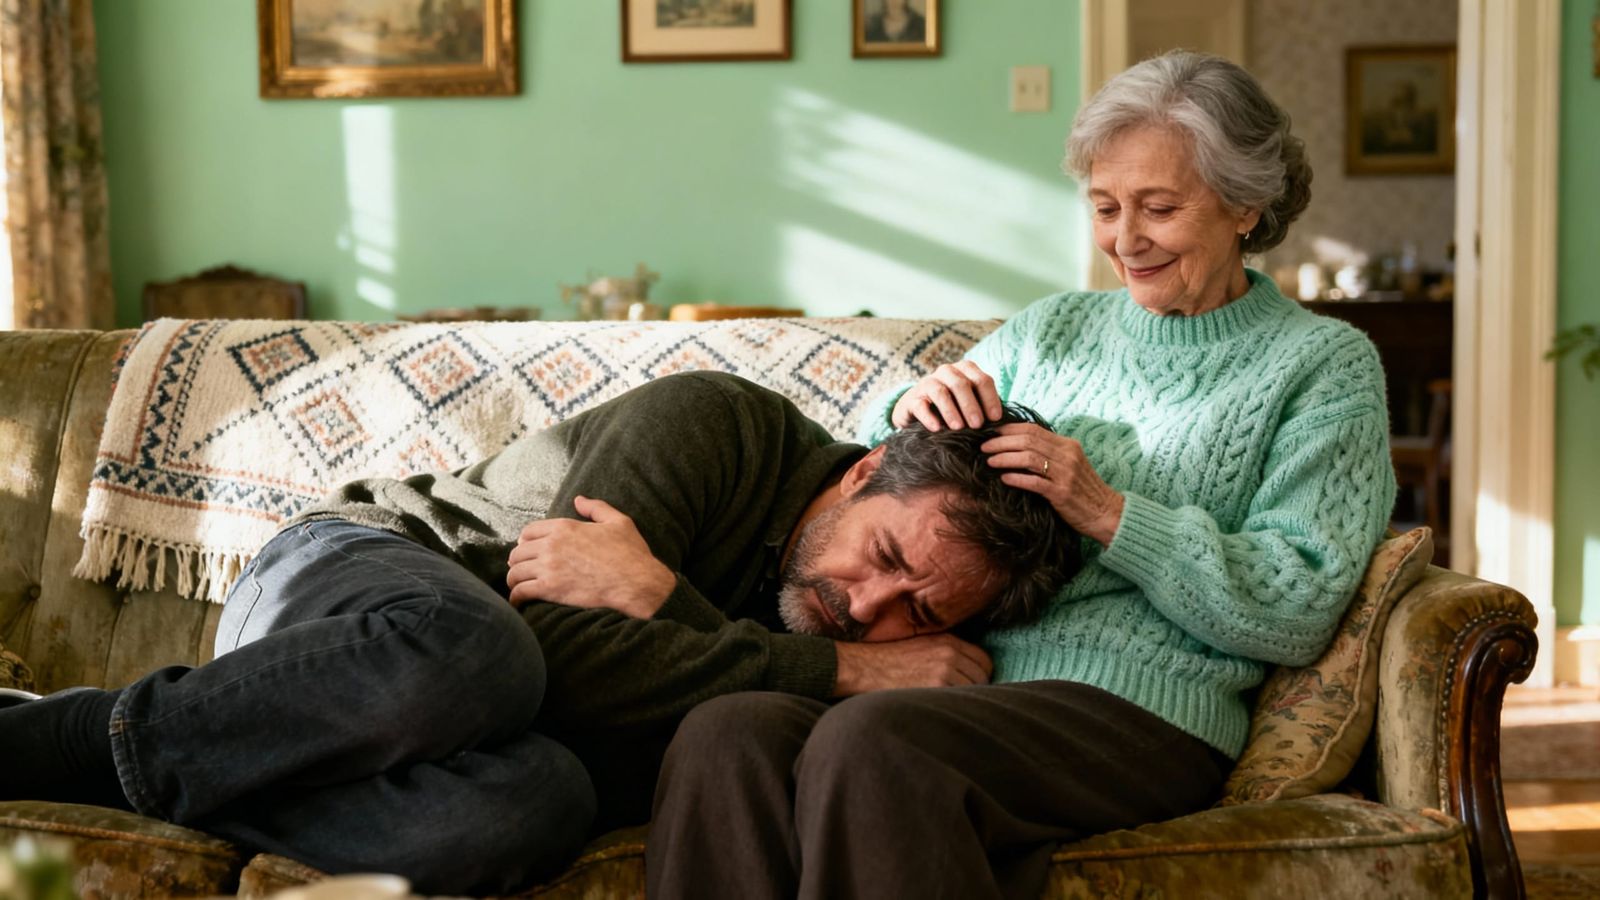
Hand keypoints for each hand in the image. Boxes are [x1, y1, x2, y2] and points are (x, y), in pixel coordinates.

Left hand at [505, 495, 675, 616]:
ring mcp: (548, 567)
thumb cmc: (630, 553)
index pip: (528, 531)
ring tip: (519, 586)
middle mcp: (551, 545)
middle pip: (518, 553)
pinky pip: (520, 592)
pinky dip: (516, 598)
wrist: (636, 583)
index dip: (525, 541)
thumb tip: (578, 499)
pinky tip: (518, 602)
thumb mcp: (618, 522)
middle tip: (522, 570)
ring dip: (514, 580)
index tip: (527, 549)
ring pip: (515, 573)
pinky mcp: (549, 589)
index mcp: (564, 527)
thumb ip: (596, 508)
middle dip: (518, 561)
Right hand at [832, 634, 992, 695]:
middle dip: (974, 689)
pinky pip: (958, 701)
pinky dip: (953, 707)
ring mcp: (943, 671)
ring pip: (972, 691)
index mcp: (948, 641)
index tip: (972, 684)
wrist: (864, 668)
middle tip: (958, 698)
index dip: (981, 674)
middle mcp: (949, 654)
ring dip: (964, 699)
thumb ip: (948, 652)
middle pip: (982, 677)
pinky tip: (940, 708)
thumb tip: (970, 672)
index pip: (984, 661)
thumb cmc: (890, 659)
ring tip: (947, 703)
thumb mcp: (923, 645)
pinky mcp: (934, 688)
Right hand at [891, 361, 1002, 430]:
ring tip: (958, 428)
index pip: (982, 380)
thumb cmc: (953, 409)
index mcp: (965, 370)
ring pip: (940, 391)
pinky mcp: (912, 399)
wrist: (919, 412)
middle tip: (978, 425)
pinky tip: (937, 429)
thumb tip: (1001, 425)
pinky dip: (929, 417)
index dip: (990, 399)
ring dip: (950, 410)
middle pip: (961, 384)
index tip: (996, 418)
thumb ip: (984, 408)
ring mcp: (927, 383)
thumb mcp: (970, 405)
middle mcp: (946, 372)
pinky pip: (920, 405)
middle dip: (970, 405)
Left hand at [982, 423, 1125, 545]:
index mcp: (1067, 445)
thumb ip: (1049, 454)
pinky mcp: (1062, 493)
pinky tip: (1004, 478)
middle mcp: (1067, 455)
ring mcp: (1066, 474)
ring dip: (1005, 458)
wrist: (1106, 513)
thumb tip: (1017, 447)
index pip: (1033, 429)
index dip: (1008, 430)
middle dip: (1001, 442)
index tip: (990, 433)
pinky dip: (1017, 478)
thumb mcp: (1069, 465)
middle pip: (1027, 441)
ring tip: (989, 461)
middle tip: (983, 447)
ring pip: (1029, 457)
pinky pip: (1035, 482)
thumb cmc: (1083, 490)